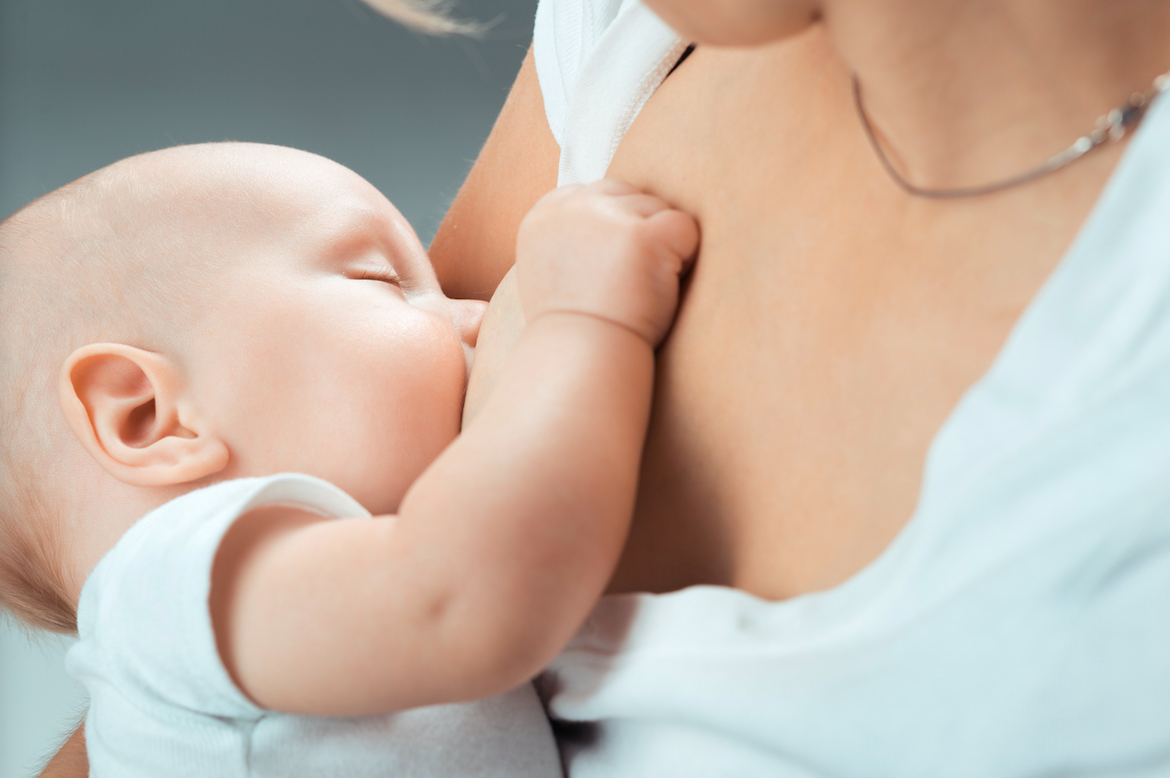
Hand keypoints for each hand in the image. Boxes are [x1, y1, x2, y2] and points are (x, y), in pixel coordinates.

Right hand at [515, 179, 698, 346]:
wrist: (580, 359)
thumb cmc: (574, 329)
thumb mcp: (551, 272)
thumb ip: (571, 236)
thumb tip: (611, 220)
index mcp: (544, 215)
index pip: (597, 193)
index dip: (616, 229)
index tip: (611, 268)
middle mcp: (572, 208)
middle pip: (631, 196)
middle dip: (640, 233)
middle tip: (630, 282)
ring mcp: (607, 217)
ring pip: (659, 210)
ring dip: (662, 247)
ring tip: (640, 290)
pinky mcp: (643, 234)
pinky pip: (684, 227)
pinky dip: (685, 258)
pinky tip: (662, 289)